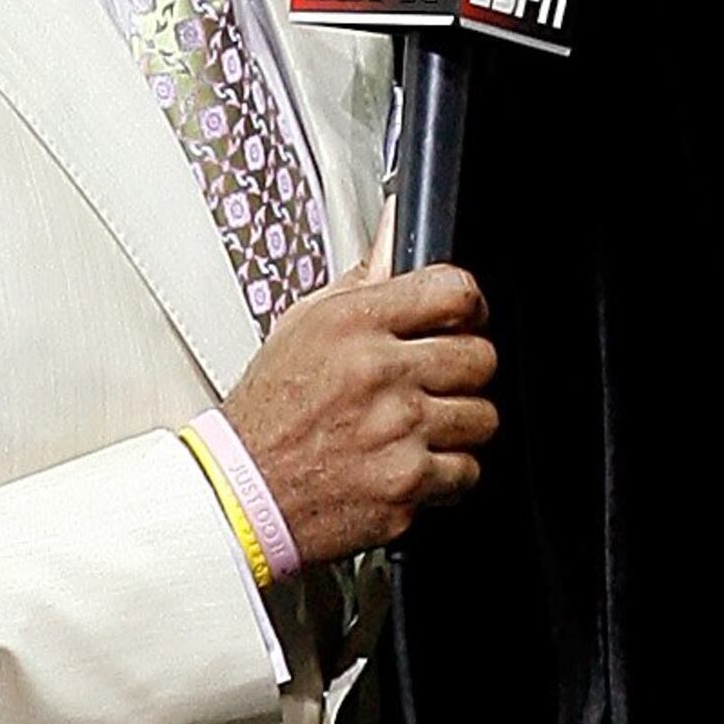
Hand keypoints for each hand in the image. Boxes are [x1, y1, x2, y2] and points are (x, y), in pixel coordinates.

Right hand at [224, 235, 495, 560]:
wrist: (241, 493)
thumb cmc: (269, 414)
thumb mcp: (302, 327)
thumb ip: (362, 280)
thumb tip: (397, 229)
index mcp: (354, 323)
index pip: (455, 292)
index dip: (471, 307)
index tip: (467, 320)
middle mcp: (379, 373)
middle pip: (480, 356)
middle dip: (466, 371)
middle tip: (439, 383)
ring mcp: (397, 430)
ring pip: (482, 416)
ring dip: (460, 426)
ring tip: (422, 429)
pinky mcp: (406, 484)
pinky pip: (467, 471)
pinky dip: (447, 475)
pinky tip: (413, 464)